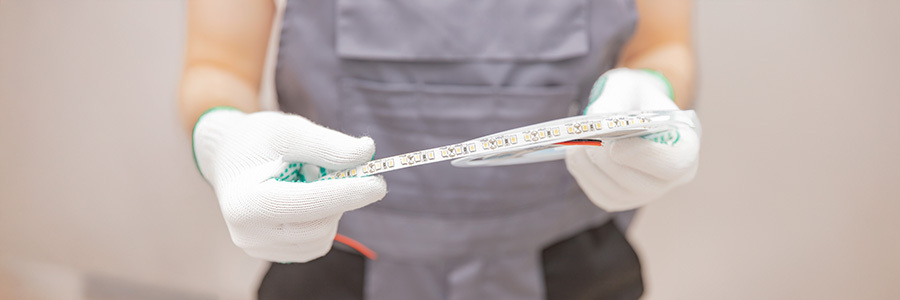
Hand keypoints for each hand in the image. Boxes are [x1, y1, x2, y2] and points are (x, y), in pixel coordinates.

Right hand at [192, 108, 385, 261]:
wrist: (228, 157)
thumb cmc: (257, 140)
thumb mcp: (290, 130)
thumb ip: (328, 144)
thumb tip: (367, 153)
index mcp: (245, 201)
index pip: (306, 204)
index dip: (346, 194)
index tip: (378, 183)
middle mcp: (247, 233)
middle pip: (318, 224)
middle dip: (340, 198)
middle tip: (343, 170)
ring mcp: (257, 248)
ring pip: (321, 238)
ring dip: (332, 210)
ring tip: (312, 181)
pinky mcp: (270, 254)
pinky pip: (314, 244)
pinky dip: (323, 221)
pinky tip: (308, 200)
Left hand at [566, 68, 699, 211]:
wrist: (630, 109)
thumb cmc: (634, 96)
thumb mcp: (627, 86)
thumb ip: (614, 99)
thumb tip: (594, 120)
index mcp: (685, 148)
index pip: (674, 165)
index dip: (643, 157)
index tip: (615, 144)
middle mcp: (671, 178)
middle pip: (640, 184)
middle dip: (605, 161)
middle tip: (583, 138)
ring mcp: (646, 194)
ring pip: (616, 192)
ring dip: (590, 167)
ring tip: (576, 142)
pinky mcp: (621, 200)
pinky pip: (600, 194)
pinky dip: (584, 174)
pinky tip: (578, 153)